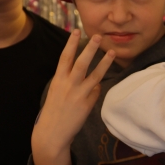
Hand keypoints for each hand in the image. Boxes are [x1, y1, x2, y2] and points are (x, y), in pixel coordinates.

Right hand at [31, 30, 114, 164]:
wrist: (52, 133)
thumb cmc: (54, 111)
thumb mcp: (57, 92)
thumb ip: (70, 82)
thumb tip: (89, 77)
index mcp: (58, 80)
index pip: (65, 57)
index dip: (71, 43)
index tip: (76, 30)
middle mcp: (68, 85)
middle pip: (81, 63)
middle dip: (90, 48)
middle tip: (98, 36)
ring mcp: (78, 95)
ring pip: (95, 75)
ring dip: (105, 63)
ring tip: (112, 52)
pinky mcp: (87, 105)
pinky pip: (96, 92)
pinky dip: (97, 89)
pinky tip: (95, 89)